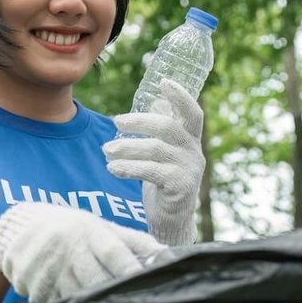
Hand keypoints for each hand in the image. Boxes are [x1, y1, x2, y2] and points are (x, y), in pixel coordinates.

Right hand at [0, 203, 164, 302]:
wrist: (20, 225)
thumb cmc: (74, 228)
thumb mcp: (102, 227)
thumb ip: (134, 241)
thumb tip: (166, 255)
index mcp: (90, 232)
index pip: (113, 252)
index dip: (128, 268)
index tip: (142, 283)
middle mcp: (68, 248)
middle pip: (93, 279)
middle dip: (110, 296)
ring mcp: (46, 265)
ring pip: (73, 295)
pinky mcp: (29, 281)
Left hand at [104, 79, 204, 245]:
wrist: (171, 220)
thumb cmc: (165, 180)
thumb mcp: (165, 152)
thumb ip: (163, 129)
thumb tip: (156, 101)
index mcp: (191, 140)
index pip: (192, 113)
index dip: (181, 96)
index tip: (164, 82)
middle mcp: (194, 152)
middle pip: (169, 127)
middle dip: (140, 121)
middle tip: (116, 120)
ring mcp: (189, 170)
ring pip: (156, 149)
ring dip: (127, 147)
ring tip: (107, 150)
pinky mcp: (179, 187)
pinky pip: (151, 172)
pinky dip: (128, 168)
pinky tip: (112, 168)